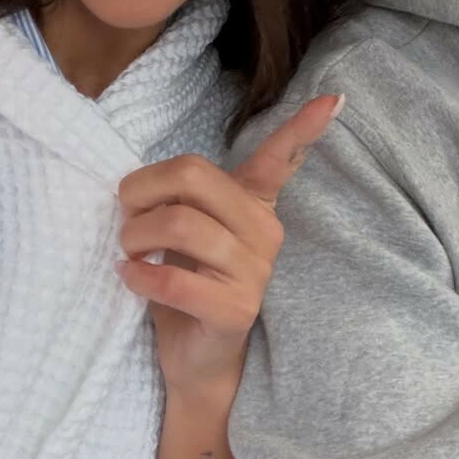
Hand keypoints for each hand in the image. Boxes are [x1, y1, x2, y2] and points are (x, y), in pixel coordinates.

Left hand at [116, 93, 343, 401]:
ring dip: (134, 235)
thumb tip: (134, 179)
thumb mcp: (186, 230)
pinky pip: (173, 279)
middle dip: (141, 190)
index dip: (302, 127)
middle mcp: (264, 232)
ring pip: (178, 224)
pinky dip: (138, 276)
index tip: (333, 98)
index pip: (279, 158)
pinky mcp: (236, 310)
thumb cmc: (187, 283)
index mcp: (254, 205)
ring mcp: (255, 271)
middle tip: (125, 215)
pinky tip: (130, 277)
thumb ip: (179, 197)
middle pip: (193, 176)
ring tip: (128, 250)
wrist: (195, 360)